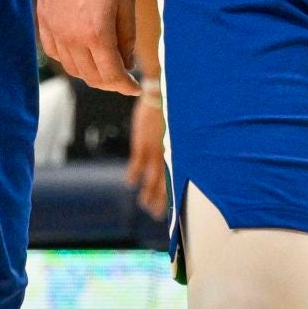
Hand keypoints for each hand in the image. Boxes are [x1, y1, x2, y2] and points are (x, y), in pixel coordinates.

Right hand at [35, 0, 139, 92]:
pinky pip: (54, 51)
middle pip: (91, 76)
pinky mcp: (42, 19)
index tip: (135, 87)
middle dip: (110, 81)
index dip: (126, 85)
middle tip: (123, 77)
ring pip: (71, 67)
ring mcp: (53, 29)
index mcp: (97, 33)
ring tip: (105, 65)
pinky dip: (69, 59)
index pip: (112, 74)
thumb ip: (127, 35)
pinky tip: (81, 51)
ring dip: (90, 72)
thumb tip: (127, 62)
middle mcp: (71, 36)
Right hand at [126, 92, 167, 218]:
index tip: (172, 206)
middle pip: (165, 184)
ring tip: (144, 205)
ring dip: (148, 194)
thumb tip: (176, 153)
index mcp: (177, 152)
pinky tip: (130, 183)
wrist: (163, 93)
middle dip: (161, 201)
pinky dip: (133, 175)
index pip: (175, 178)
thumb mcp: (178, 129)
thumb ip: (177, 143)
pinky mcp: (143, 144)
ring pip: (152, 179)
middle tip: (157, 215)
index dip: (172, 193)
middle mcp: (168, 155)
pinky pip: (137, 164)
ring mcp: (155, 151)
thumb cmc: (172, 109)